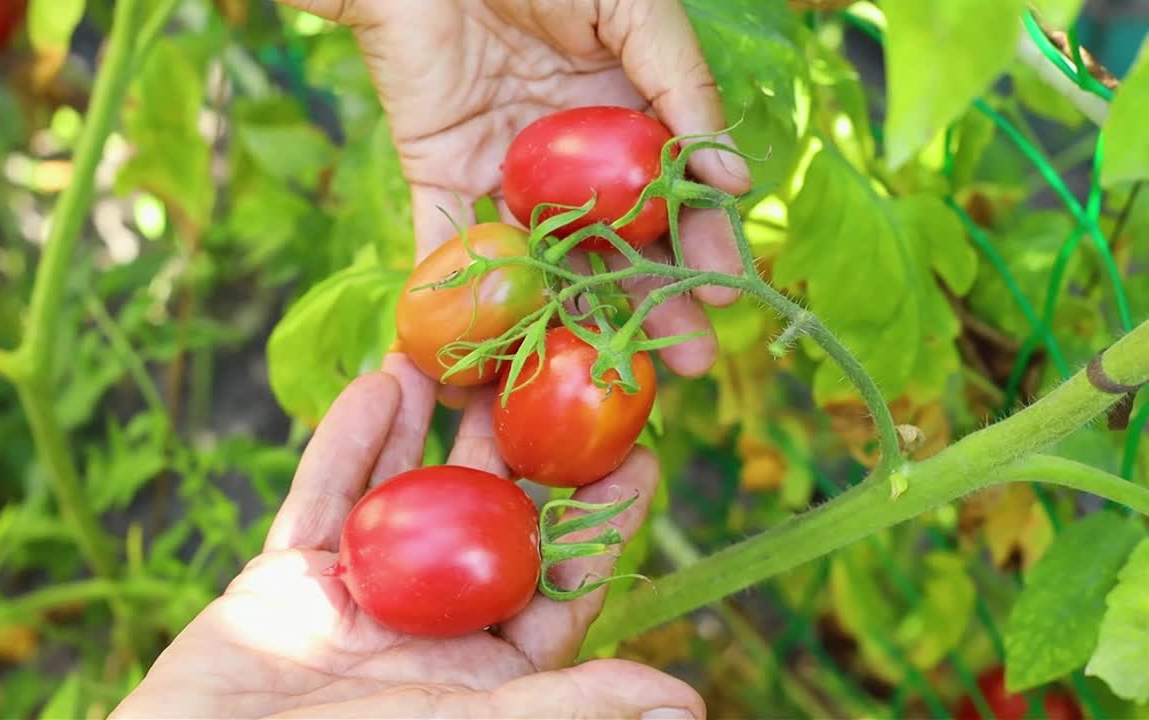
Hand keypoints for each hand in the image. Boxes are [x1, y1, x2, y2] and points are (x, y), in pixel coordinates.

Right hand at [111, 372, 704, 718]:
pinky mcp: (291, 577)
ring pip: (404, 490)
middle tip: (546, 369)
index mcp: (488, 668)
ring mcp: (360, 593)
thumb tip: (688, 705)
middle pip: (484, 517)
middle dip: (512, 444)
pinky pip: (325, 496)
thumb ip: (572, 705)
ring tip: (456, 349)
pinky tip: (380, 383)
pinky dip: (349, 441)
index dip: (600, 519)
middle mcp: (431, 622)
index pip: (560, 581)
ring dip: (428, 422)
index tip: (637, 452)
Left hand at [283, 0, 750, 378]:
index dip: (700, 245)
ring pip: (547, 256)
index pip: (673, 196)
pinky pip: (449, 237)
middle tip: (684, 364)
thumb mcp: (633, 12)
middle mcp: (573, 157)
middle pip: (618, 244)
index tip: (722, 294)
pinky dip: (455, 290)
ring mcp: (508, 170)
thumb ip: (682, 87)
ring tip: (604, 367)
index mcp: (626, 115)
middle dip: (653, 302)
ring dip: (574, 314)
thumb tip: (734, 180)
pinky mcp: (440, 168)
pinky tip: (480, 349)